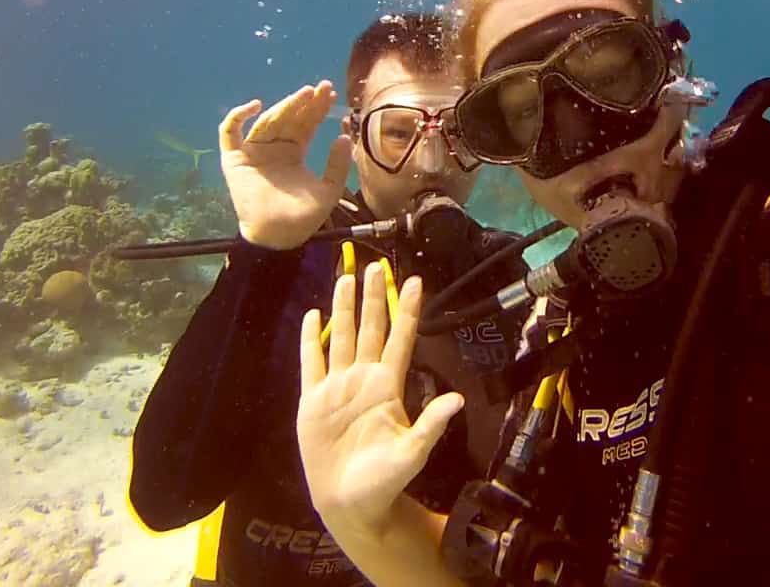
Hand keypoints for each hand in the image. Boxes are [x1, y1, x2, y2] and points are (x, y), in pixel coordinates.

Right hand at [218, 80, 352, 249]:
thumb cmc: (303, 217)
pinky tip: (255, 106)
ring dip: (285, 106)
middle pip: (290, 118)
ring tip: (304, 94)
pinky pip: (229, 132)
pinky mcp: (235, 158)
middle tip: (321, 88)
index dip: (317, 108)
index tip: (330, 93)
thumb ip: (337, 165)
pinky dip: (238, 116)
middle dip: (305, 102)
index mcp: (294, 152)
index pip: (306, 123)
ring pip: (268, 121)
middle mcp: (274, 148)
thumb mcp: (329, 189)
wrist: (279, 235)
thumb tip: (344, 137)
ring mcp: (254, 151)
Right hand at [297, 263, 463, 540]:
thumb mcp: (412, 452)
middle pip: (370, 328)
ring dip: (343, 308)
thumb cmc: (385, 481)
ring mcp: (337, 387)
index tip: (415, 281)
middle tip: (375, 266)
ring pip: (341, 337)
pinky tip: (312, 317)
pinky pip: (311, 363)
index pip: (400, 338)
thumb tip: (459, 400)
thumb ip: (431, 424)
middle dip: (373, 297)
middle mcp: (364, 379)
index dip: (407, 310)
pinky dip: (310, 339)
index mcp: (388, 386)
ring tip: (345, 278)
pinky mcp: (313, 401)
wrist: (350, 504)